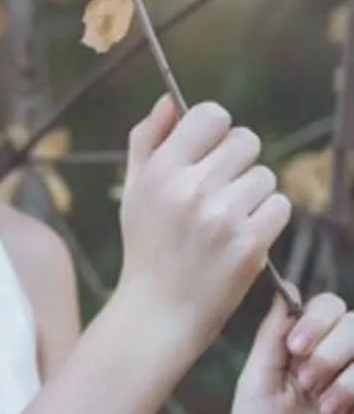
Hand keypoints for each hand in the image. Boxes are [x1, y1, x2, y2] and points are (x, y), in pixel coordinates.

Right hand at [116, 96, 291, 356]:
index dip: (216, 133)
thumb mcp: (134, 194)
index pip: (212, 116)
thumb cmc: (147, 249)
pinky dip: (267, 221)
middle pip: (247, 141)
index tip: (210, 156)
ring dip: (253, 196)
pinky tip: (241, 239)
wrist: (158, 314)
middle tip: (220, 195)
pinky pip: (280, 206)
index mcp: (160, 171)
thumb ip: (147, 142)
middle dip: (238, 164)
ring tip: (226, 224)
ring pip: (266, 176)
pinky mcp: (249, 243)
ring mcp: (222, 217)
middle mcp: (190, 190)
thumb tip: (169, 100)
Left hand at [225, 289, 353, 413]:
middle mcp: (341, 368)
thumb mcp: (256, 385)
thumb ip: (273, 336)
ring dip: (350, 384)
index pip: (331, 307)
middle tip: (309, 391)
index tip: (298, 350)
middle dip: (332, 355)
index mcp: (307, 355)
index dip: (320, 321)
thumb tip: (283, 287)